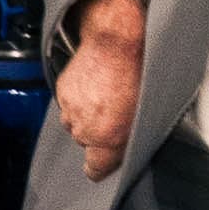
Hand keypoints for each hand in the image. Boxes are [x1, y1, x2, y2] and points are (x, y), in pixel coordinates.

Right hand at [57, 0, 148, 173]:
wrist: (117, 40)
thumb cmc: (140, 72)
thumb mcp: (146, 112)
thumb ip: (129, 137)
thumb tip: (123, 151)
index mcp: (108, 136)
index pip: (94, 170)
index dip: (101, 166)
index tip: (104, 162)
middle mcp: (85, 127)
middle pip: (86, 142)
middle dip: (99, 132)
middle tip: (115, 112)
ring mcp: (71, 109)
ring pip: (76, 122)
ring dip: (87, 115)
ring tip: (105, 95)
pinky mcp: (62, 92)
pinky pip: (69, 104)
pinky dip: (80, 99)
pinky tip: (96, 84)